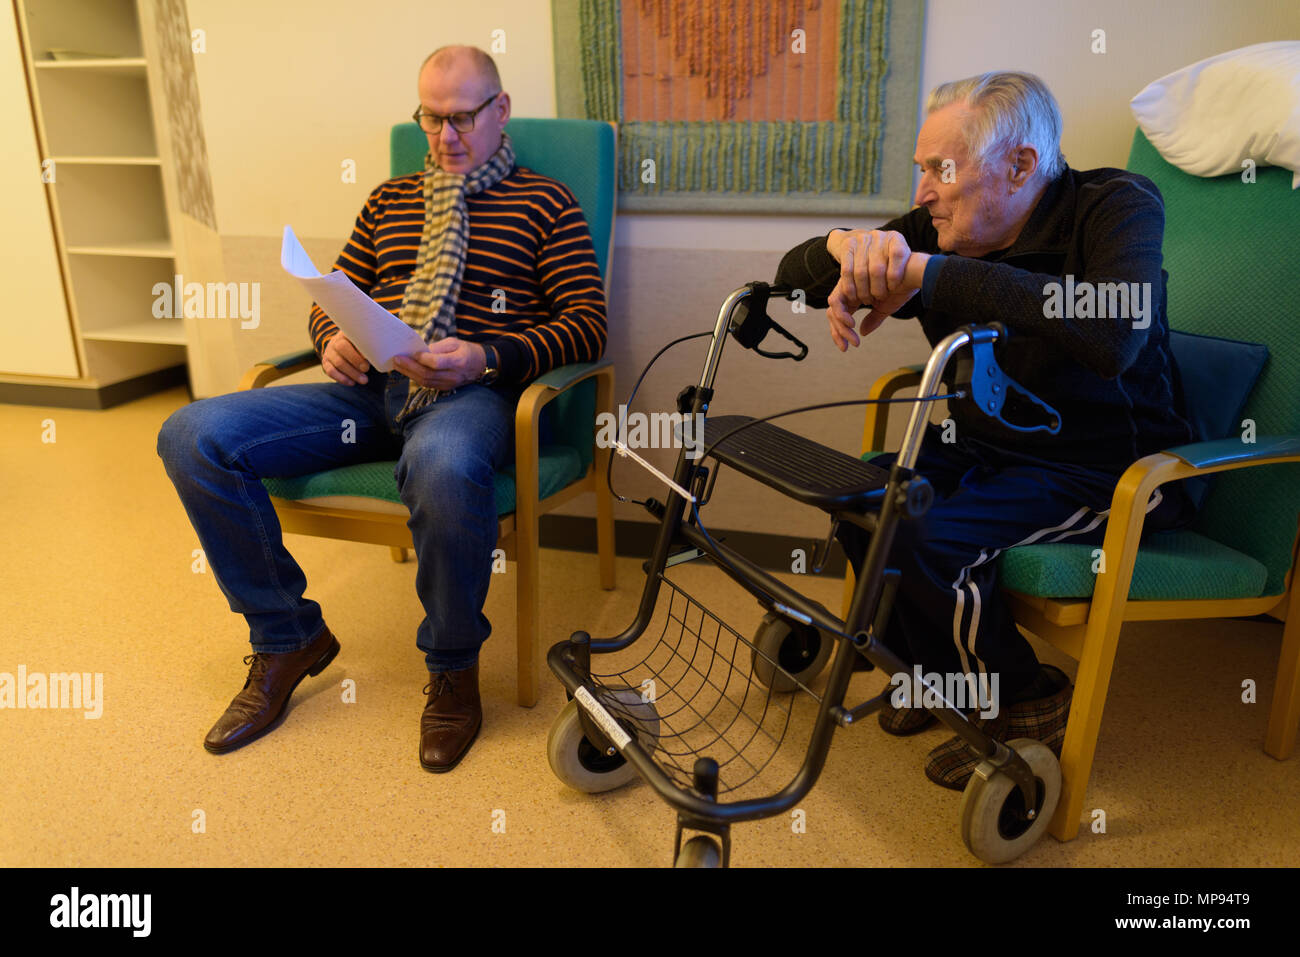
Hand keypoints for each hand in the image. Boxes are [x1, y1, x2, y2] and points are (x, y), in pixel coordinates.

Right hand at [322, 333, 369, 384]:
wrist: (345, 350)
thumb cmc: (361, 348)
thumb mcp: (365, 344)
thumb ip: (371, 346)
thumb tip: (379, 354)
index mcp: (348, 333)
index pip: (351, 336)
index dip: (360, 346)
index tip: (369, 355)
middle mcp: (336, 341)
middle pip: (342, 348)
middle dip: (355, 360)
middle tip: (366, 369)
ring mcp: (330, 352)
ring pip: (338, 362)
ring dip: (352, 373)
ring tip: (364, 380)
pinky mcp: (326, 363)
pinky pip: (331, 371)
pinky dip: (342, 378)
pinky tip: (352, 383)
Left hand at [391, 338, 486, 390]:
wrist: (482, 365)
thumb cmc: (467, 350)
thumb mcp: (455, 342)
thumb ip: (438, 347)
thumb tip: (419, 351)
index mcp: (458, 361)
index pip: (437, 363)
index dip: (423, 359)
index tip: (413, 353)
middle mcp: (453, 375)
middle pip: (428, 374)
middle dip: (410, 367)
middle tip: (396, 359)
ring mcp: (450, 384)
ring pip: (426, 382)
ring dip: (409, 374)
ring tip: (397, 365)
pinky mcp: (446, 388)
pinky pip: (428, 385)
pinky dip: (416, 378)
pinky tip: (407, 371)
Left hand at [825, 229, 927, 350]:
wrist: (914, 272)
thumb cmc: (903, 287)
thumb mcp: (886, 308)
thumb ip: (873, 319)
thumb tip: (861, 332)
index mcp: (857, 294)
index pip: (839, 315)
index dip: (838, 333)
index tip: (846, 347)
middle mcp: (851, 287)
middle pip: (833, 312)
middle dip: (838, 332)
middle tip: (848, 345)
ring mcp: (850, 282)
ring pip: (833, 307)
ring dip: (841, 326)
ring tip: (853, 338)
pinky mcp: (849, 279)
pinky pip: (837, 299)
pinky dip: (842, 314)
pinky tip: (852, 324)